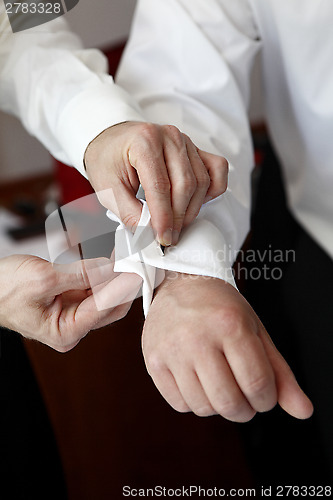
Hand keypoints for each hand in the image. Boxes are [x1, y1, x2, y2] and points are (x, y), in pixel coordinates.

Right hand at [0, 254, 141, 351]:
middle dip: (123, 282)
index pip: (103, 309)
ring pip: (105, 296)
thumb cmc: (4, 289)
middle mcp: (73, 328)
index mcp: (65, 332)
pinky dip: (103, 274)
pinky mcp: (72, 302)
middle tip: (137, 259)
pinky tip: (113, 259)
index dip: (122, 287)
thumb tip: (111, 268)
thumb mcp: (43, 278)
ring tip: (127, 255)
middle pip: (110, 306)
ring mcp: (73, 315)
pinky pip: (95, 288)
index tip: (137, 269)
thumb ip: (80, 274)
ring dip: (115, 276)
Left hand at [84, 121, 227, 245]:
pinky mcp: (196, 148)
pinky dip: (212, 189)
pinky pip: (217, 169)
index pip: (160, 185)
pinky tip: (195, 202)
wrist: (113, 140)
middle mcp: (169, 136)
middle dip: (178, 217)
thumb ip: (129, 212)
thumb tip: (149, 235)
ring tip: (177, 225)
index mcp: (144, 141)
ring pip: (201, 181)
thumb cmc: (109, 161)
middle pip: (185, 184)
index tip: (163, 238)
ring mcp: (186, 141)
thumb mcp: (108, 189)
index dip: (164, 217)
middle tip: (169, 237)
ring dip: (192, 209)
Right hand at [142, 272, 312, 421]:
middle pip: (229, 402)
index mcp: (230, 325)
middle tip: (245, 397)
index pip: (258, 385)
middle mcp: (197, 337)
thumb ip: (280, 373)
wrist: (181, 284)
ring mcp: (171, 350)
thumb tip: (304, 411)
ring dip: (219, 406)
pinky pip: (179, 404)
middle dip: (245, 410)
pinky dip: (195, 402)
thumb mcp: (256, 331)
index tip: (263, 394)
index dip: (266, 399)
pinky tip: (199, 382)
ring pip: (203, 407)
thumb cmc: (222, 309)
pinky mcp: (153, 360)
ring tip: (221, 386)